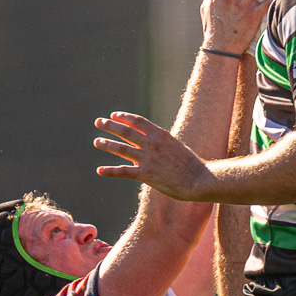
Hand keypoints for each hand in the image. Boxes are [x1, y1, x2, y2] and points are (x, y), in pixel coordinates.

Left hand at [94, 113, 215, 200]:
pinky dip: (110, 170)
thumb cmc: (191, 165)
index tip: (114, 115)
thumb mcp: (176, 147)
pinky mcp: (145, 174)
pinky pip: (124, 171)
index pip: (138, 121)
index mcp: (161, 135)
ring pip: (122, 149)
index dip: (124, 117)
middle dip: (110, 126)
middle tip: (98, 122)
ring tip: (96, 141)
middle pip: (126, 131)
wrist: (198, 179)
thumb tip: (150, 144)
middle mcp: (152, 144)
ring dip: (108, 144)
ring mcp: (148, 159)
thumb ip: (161, 144)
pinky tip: (100, 170)